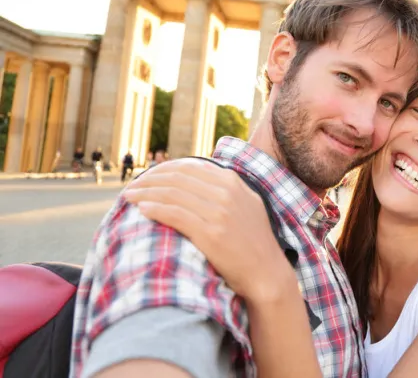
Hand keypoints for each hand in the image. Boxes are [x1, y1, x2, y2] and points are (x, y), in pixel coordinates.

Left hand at [123, 158, 295, 301]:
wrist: (266, 272)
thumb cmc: (253, 242)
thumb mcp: (248, 204)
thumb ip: (227, 188)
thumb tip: (200, 175)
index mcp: (233, 182)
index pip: (190, 167)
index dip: (164, 170)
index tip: (147, 176)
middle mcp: (226, 193)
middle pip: (178, 178)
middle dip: (150, 179)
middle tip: (131, 186)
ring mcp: (219, 213)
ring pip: (173, 194)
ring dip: (146, 193)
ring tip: (128, 197)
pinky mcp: (210, 233)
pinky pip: (175, 214)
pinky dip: (155, 209)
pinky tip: (142, 210)